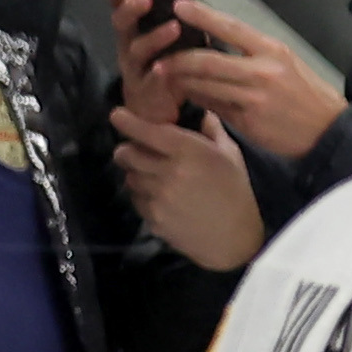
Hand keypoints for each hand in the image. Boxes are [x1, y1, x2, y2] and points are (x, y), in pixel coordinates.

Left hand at [109, 98, 263, 268]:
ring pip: (129, 178)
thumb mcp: (230, 155)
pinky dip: (140, 195)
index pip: (148, 132)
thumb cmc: (235, 191)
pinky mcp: (153, 219)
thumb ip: (212, 131)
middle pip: (128, 155)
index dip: (128, 122)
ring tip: (149, 174)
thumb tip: (202, 113)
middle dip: (126, 150)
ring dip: (134, 173)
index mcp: (188, 152)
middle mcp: (168, 172)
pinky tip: (156, 196)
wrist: (234, 238)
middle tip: (131, 149)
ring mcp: (158, 198)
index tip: (116, 116)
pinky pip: (136, 200)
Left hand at [138, 0, 346, 163]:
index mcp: (271, 49)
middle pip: (208, 61)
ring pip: (205, 85)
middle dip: (178, 59)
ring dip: (180, 81)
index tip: (178, 5)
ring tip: (161, 75)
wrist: (327, 130)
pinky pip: (213, 106)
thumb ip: (250, 54)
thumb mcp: (284, 63)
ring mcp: (253, 97)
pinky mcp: (247, 120)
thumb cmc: (304, 94)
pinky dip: (195, 99)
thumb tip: (212, 44)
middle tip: (157, 57)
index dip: (201, 15)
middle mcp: (262, 70)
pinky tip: (182, 96)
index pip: (231, 27)